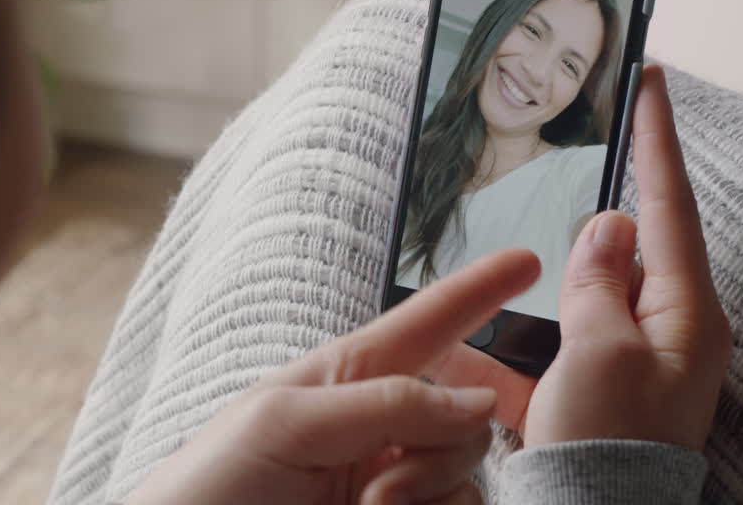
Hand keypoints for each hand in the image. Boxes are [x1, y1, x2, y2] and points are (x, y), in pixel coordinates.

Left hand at [126, 248, 541, 504]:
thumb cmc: (213, 482)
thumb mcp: (286, 422)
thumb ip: (385, 402)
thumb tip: (475, 402)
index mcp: (348, 376)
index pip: (428, 323)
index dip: (479, 290)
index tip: (529, 261)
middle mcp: (380, 425)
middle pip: (468, 411)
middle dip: (446, 440)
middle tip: (383, 485)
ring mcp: (393, 480)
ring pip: (467, 470)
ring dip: (428, 489)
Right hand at [523, 64, 732, 448]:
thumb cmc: (608, 445)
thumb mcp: (601, 353)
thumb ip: (601, 282)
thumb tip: (610, 225)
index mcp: (686, 315)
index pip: (671, 206)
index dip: (658, 139)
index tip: (651, 78)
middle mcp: (665, 330)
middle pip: (630, 240)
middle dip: (603, 194)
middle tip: (587, 136)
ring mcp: (626, 355)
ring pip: (583, 285)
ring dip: (547, 264)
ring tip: (517, 226)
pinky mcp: (589, 381)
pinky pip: (552, 333)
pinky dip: (517, 325)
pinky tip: (475, 317)